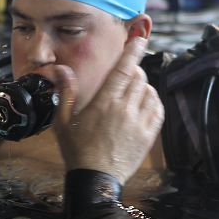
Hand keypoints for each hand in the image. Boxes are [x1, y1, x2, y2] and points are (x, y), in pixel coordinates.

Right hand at [50, 37, 163, 184]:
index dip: (133, 51)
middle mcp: (124, 109)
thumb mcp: (62, 121)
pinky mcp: (148, 135)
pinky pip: (158, 109)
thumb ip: (65, 92)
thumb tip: (61, 69)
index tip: (139, 39)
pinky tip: (144, 103)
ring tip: (132, 91)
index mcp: (104, 102)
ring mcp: (139, 122)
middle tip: (125, 74)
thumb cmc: (76, 150)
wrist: (95, 179)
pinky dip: (153, 101)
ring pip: (149, 91)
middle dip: (133, 70)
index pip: (123, 69)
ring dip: (142, 86)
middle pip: (138, 77)